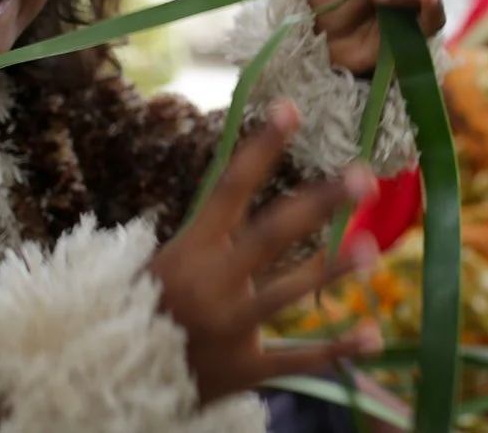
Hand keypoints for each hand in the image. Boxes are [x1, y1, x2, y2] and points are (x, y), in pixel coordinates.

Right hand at [150, 102, 382, 405]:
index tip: (292, 110)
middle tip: (362, 176)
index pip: (230, 186)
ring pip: (285, 294)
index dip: (262, 148)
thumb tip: (250, 176)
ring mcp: (228, 327)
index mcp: (191, 248)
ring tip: (372, 247)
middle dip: (317, 204)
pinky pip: (295, 360)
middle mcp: (211, 283)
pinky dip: (336, 351)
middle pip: (271, 235)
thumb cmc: (148, 305)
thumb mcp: (169, 259)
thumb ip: (213, 228)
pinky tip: (373, 335)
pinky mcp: (242, 369)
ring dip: (331, 270)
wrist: (114, 378)